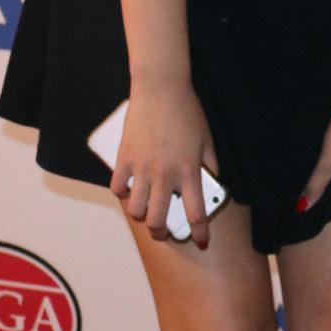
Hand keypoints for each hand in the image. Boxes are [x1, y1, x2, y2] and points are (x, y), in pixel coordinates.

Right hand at [112, 79, 217, 249]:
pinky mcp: (124, 159)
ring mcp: (142, 168)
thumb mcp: (208, 140)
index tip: (201, 241)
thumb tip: (213, 184)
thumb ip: (210, 165)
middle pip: (159, 221)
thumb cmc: (188, 112)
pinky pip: (118, 188)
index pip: (196, 213)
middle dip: (162, 232)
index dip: (199, 231)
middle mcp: (165, 175)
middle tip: (164, 230)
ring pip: (136, 210)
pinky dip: (123, 194)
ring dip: (142, 215)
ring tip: (147, 210)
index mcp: (189, 171)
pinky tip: (130, 190)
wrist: (161, 89)